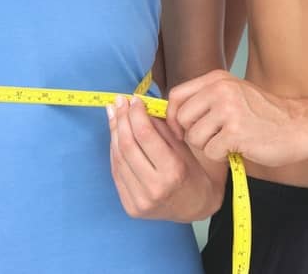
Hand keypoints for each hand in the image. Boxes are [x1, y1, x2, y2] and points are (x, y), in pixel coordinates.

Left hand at [108, 95, 218, 221]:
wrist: (194, 207)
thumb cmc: (191, 172)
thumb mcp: (183, 147)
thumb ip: (161, 127)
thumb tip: (136, 106)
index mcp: (174, 171)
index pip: (145, 135)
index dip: (135, 113)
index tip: (133, 99)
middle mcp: (155, 188)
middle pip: (127, 146)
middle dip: (121, 119)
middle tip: (119, 102)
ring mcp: (140, 201)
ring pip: (118, 158)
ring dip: (114, 132)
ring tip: (113, 114)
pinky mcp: (130, 207)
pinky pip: (116, 172)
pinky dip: (114, 150)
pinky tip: (115, 135)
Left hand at [167, 70, 307, 165]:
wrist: (300, 126)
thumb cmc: (265, 115)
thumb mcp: (234, 93)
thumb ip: (206, 98)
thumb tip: (172, 114)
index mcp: (216, 79)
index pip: (176, 95)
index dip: (172, 116)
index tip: (179, 129)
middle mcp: (220, 90)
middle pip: (181, 119)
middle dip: (193, 134)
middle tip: (213, 138)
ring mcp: (228, 110)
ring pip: (194, 137)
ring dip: (209, 146)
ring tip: (229, 141)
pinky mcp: (236, 132)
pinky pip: (211, 151)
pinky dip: (222, 156)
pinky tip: (238, 148)